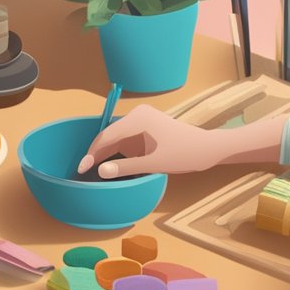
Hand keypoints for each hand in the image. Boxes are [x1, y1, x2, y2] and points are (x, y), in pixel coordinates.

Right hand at [77, 104, 222, 178]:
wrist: (207, 149)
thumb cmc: (185, 153)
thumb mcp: (154, 163)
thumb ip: (125, 167)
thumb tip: (101, 171)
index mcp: (138, 118)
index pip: (107, 136)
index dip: (92, 154)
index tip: (82, 170)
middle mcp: (137, 116)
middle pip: (109, 136)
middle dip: (96, 154)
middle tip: (83, 173)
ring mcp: (141, 122)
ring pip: (115, 139)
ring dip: (105, 154)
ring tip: (92, 171)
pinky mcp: (144, 129)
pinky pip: (124, 141)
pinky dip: (116, 153)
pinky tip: (108, 165)